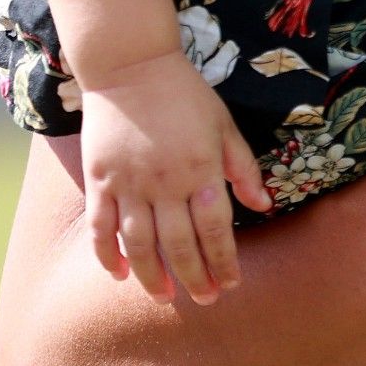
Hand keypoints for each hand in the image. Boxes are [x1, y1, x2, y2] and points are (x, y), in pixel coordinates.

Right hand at [76, 48, 272, 304]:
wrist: (131, 66)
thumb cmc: (185, 94)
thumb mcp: (224, 125)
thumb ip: (242, 167)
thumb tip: (265, 205)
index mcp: (201, 169)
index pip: (216, 229)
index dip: (224, 261)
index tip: (231, 284)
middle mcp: (165, 182)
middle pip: (179, 244)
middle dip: (194, 277)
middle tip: (204, 300)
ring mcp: (128, 183)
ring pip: (139, 244)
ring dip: (152, 276)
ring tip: (164, 297)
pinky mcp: (100, 180)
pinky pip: (101, 227)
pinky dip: (108, 255)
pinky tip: (120, 274)